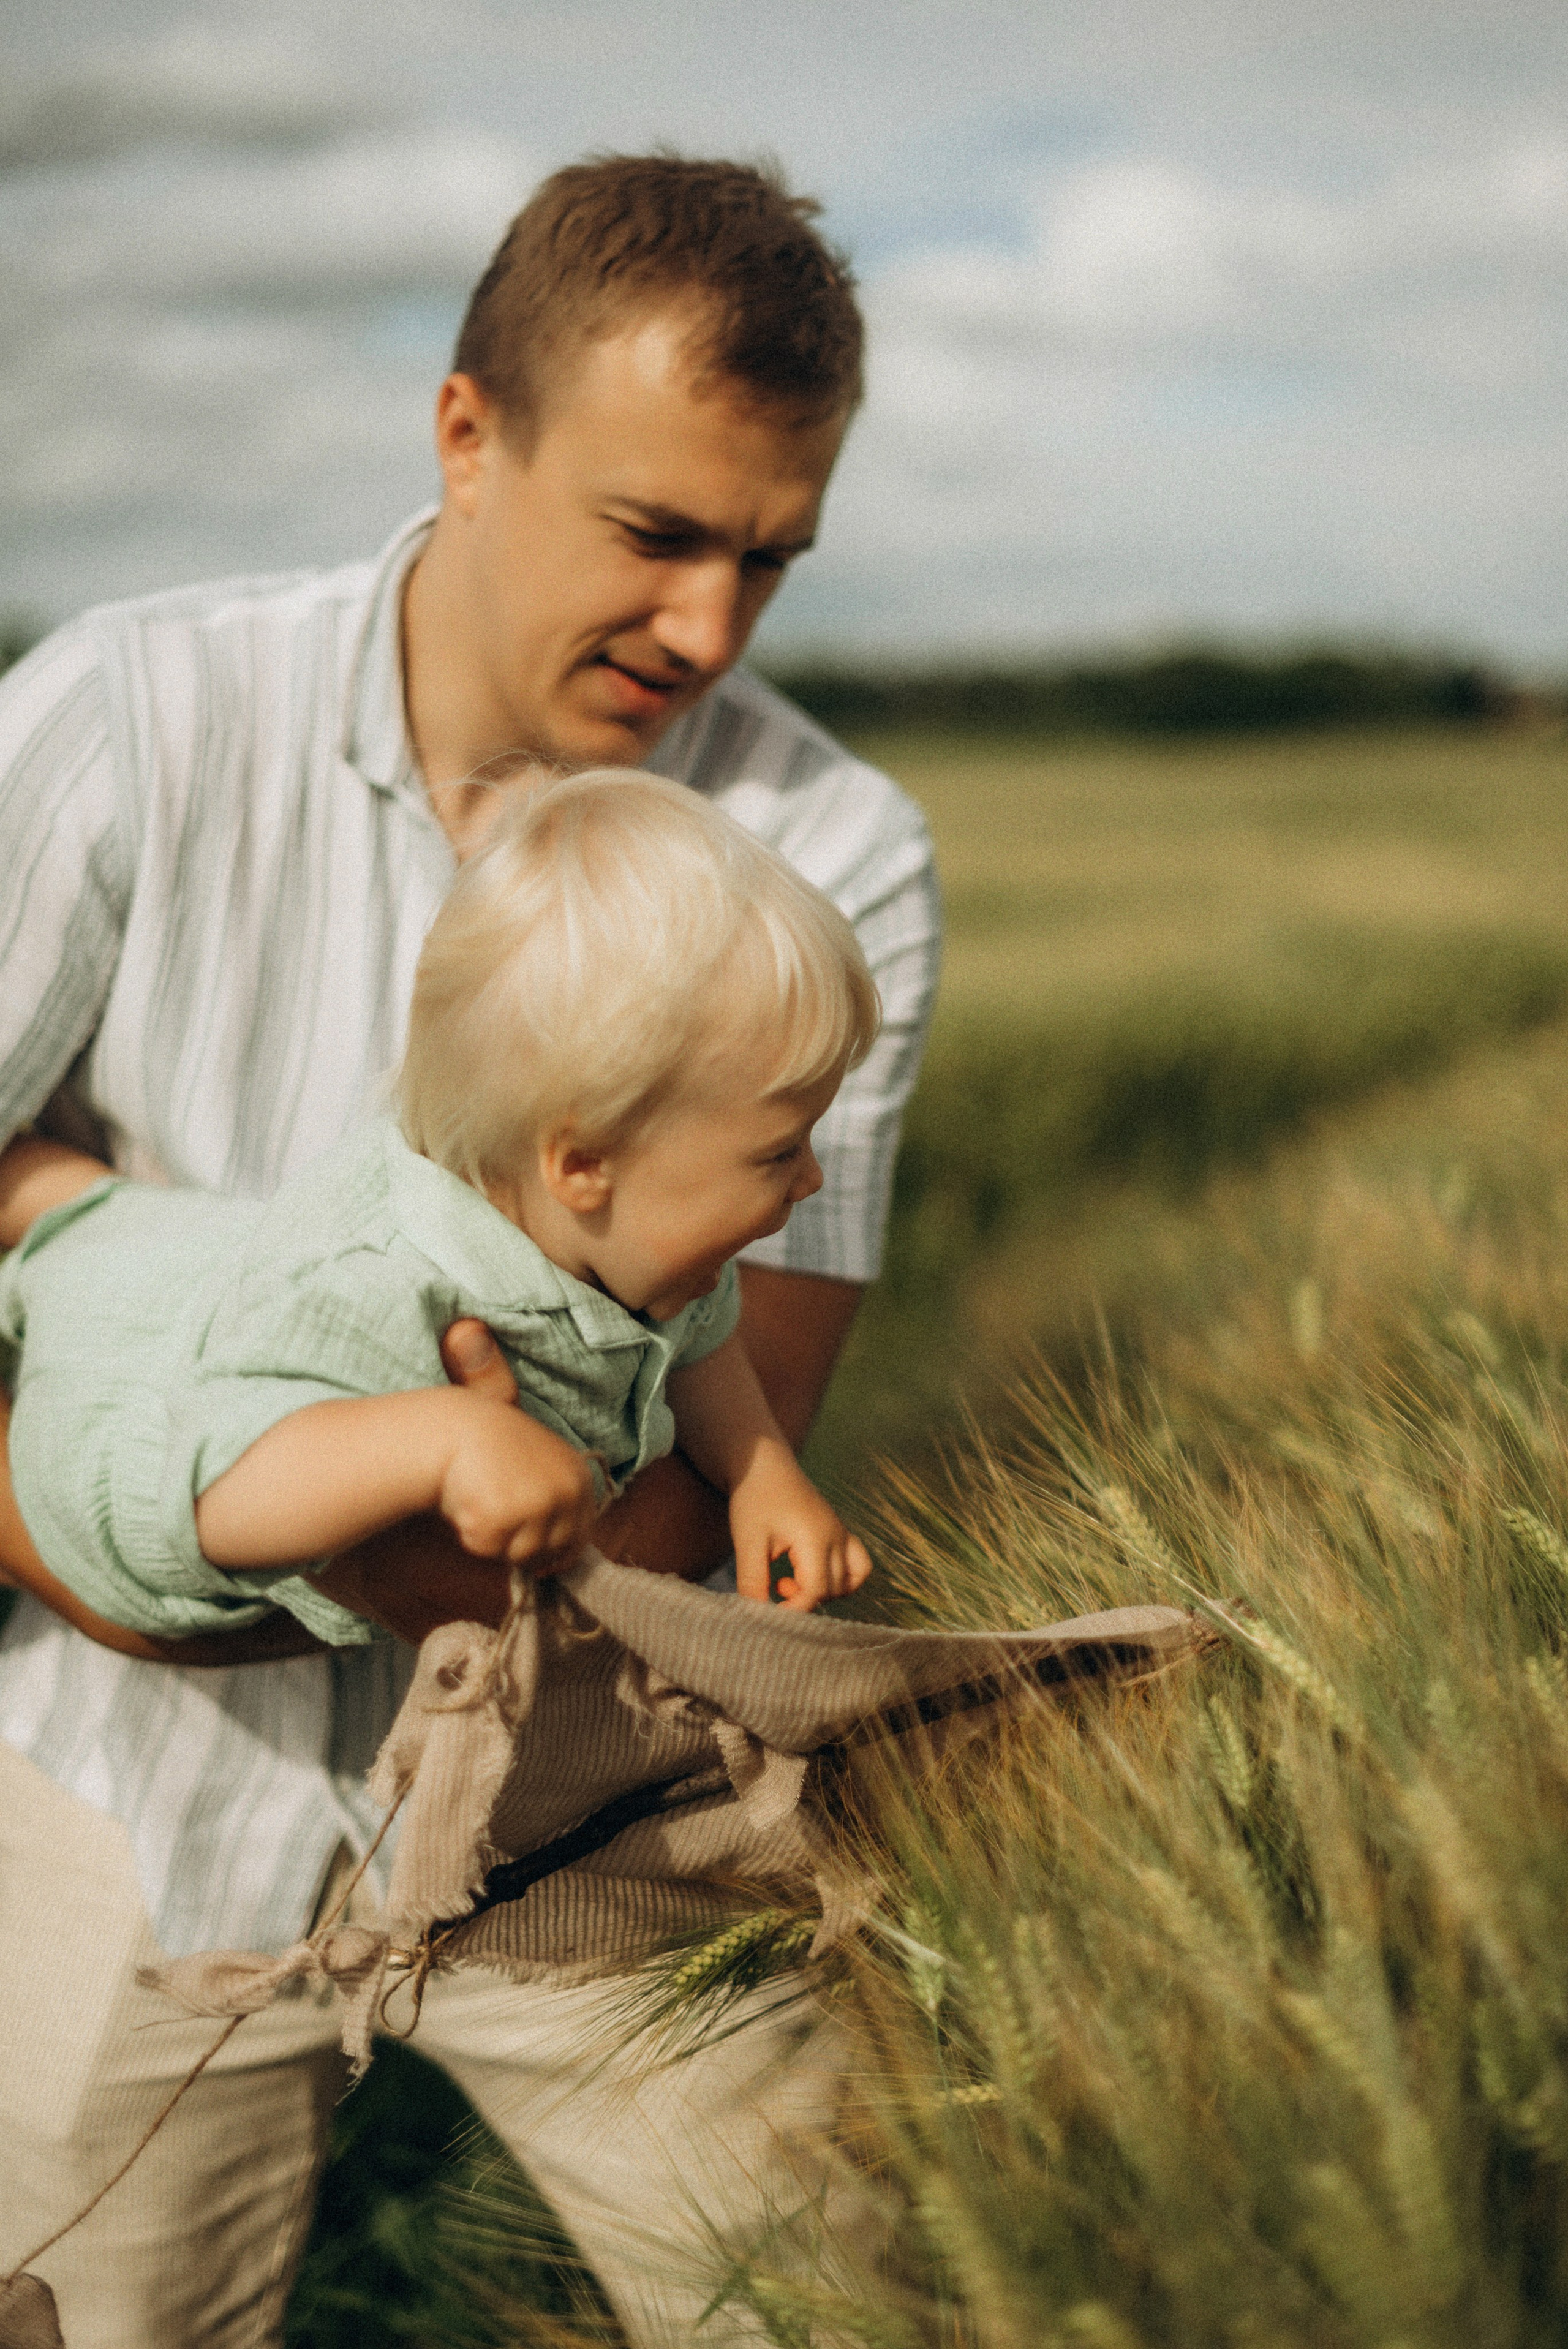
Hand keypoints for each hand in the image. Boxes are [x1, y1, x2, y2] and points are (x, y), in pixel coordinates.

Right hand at [436, 1393, 596, 1565]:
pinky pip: (486, 1548)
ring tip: (481, 1501)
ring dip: (497, 1540)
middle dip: (523, 1547)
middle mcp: (564, 1494)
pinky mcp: (499, 1518)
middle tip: (498, 1518)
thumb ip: (554, 1503)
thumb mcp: (540, 1466)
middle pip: (549, 1552)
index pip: (579, 1537)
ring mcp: (534, 1507)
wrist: (453, 1427)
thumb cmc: (492, 1448)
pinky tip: (466, 1502)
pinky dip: (471, 1533)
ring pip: (518, 1555)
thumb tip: (555, 1560)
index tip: (541, 1564)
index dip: (559, 1555)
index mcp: (579, 1480)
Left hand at [729, 1444, 872, 1612]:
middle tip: (773, 1586)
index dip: (793, 1610)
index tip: (768, 1612)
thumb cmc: (754, 1500)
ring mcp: (841, 1534)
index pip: (815, 1590)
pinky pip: (858, 1566)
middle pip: (831, 1589)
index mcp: (815, 1538)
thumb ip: (753, 1581)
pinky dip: (842, 1580)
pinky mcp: (840, 1533)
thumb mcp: (747, 1542)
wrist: (764, 1465)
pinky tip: (810, 1575)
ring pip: (849, 1582)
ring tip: (790, 1580)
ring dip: (822, 1592)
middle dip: (802, 1600)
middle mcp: (836, 1537)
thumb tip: (755, 1617)